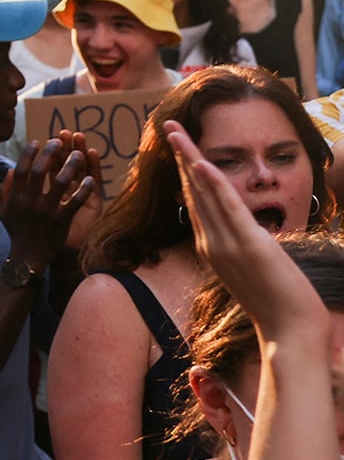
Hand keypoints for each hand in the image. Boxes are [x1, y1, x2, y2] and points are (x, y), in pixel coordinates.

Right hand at [0, 137, 94, 272]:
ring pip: (59, 182)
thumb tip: (9, 171)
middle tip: (60, 140)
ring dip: (69, 166)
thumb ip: (5, 191)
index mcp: (16, 197)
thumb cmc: (15, 233)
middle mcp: (30, 201)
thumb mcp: (3, 211)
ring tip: (78, 153)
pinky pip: (75, 202)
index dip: (29, 154)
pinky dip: (83, 190)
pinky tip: (90, 179)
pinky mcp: (61, 221)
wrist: (26, 258)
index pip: (22, 169)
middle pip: (40, 170)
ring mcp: (46, 211)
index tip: (38, 141)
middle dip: (50, 153)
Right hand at [163, 121, 327, 339]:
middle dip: (180, 155)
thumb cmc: (279, 306)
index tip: (180, 146)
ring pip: (203, 194)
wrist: (291, 333)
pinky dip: (213, 184)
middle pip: (192, 191)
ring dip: (189, 158)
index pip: (196, 202)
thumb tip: (246, 235)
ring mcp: (227, 245)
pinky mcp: (249, 246)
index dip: (186, 171)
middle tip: (169, 126)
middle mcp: (212, 244)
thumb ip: (243, 249)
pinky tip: (202, 163)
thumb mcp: (255, 272)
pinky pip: (227, 209)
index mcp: (212, 248)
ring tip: (177, 133)